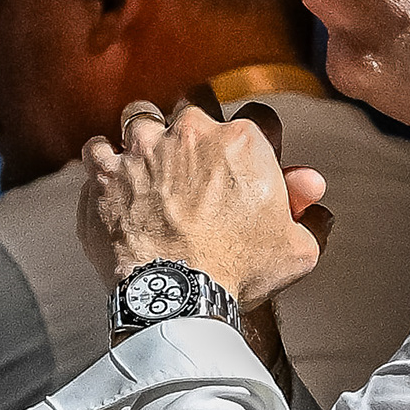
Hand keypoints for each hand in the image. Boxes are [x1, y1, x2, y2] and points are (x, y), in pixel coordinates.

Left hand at [77, 100, 329, 308]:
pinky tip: (112, 178)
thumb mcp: (296, 249)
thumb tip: (311, 188)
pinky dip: (104, 161)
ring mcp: (142, 149)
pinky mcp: (104, 174)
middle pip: (195, 112)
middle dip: (197, 136)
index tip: (248, 168)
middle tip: (194, 170)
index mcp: (242, 141)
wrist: (176, 297)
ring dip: (146, 138)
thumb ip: (309, 213)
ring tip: (147, 165)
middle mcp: (190, 132)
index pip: (259, 119)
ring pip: (141, 118)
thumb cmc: (240, 272)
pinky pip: (97, 148)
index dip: (258, 144)